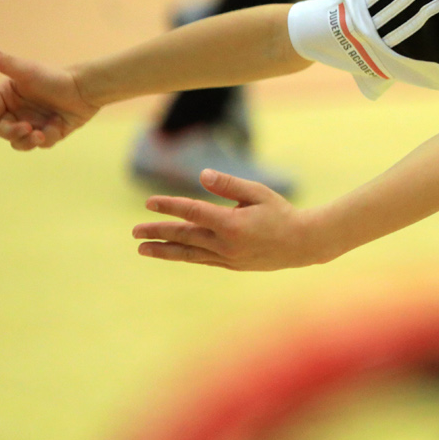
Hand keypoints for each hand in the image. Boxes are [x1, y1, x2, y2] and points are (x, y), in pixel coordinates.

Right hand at [0, 44, 99, 151]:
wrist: (86, 89)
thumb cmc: (56, 78)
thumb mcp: (28, 71)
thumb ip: (5, 63)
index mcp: (6, 97)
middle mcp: (16, 111)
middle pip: (3, 131)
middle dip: (13, 132)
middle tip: (27, 128)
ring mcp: (32, 123)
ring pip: (20, 142)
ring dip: (28, 141)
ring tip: (40, 134)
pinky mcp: (48, 132)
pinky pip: (41, 144)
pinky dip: (48, 137)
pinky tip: (59, 125)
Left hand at [134, 169, 336, 270]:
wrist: (304, 244)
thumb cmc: (282, 213)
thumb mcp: (259, 193)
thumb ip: (230, 184)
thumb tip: (202, 175)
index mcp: (232, 224)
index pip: (193, 212)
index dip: (170, 206)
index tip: (150, 203)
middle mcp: (225, 244)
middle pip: (184, 236)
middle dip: (157, 232)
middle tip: (134, 231)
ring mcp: (227, 258)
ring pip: (188, 253)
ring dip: (163, 250)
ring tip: (142, 249)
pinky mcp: (231, 265)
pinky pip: (201, 260)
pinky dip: (184, 255)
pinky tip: (171, 252)